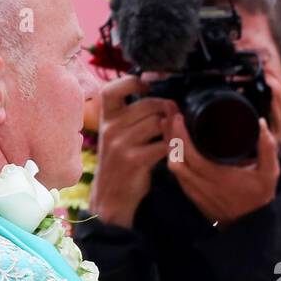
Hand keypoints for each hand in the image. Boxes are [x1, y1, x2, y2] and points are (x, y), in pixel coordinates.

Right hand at [90, 75, 177, 226]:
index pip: (111, 90)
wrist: (111, 198)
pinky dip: (173, 146)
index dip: (131, 82)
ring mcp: (121, 144)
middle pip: (147, 105)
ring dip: (171, 128)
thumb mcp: (116, 136)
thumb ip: (131, 117)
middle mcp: (110, 129)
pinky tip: (173, 150)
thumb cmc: (119, 163)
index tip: (147, 86)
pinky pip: (162, 144)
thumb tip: (162, 100)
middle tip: (174, 114)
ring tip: (175, 134)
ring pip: (157, 123)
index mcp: (106, 119)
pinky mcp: (134, 160)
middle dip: (166, 108)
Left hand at [165, 113, 278, 224]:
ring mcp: (195, 191)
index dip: (181, 135)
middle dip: (170, 135)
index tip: (179, 117)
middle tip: (171, 116)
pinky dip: (173, 158)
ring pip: (173, 167)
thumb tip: (261, 123)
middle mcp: (202, 185)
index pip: (191, 154)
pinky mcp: (192, 195)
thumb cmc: (259, 199)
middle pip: (175, 158)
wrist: (249, 228)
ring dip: (169, 146)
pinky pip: (177, 174)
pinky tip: (174, 146)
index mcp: (218, 177)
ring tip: (169, 127)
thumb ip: (267, 148)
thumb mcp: (269, 173)